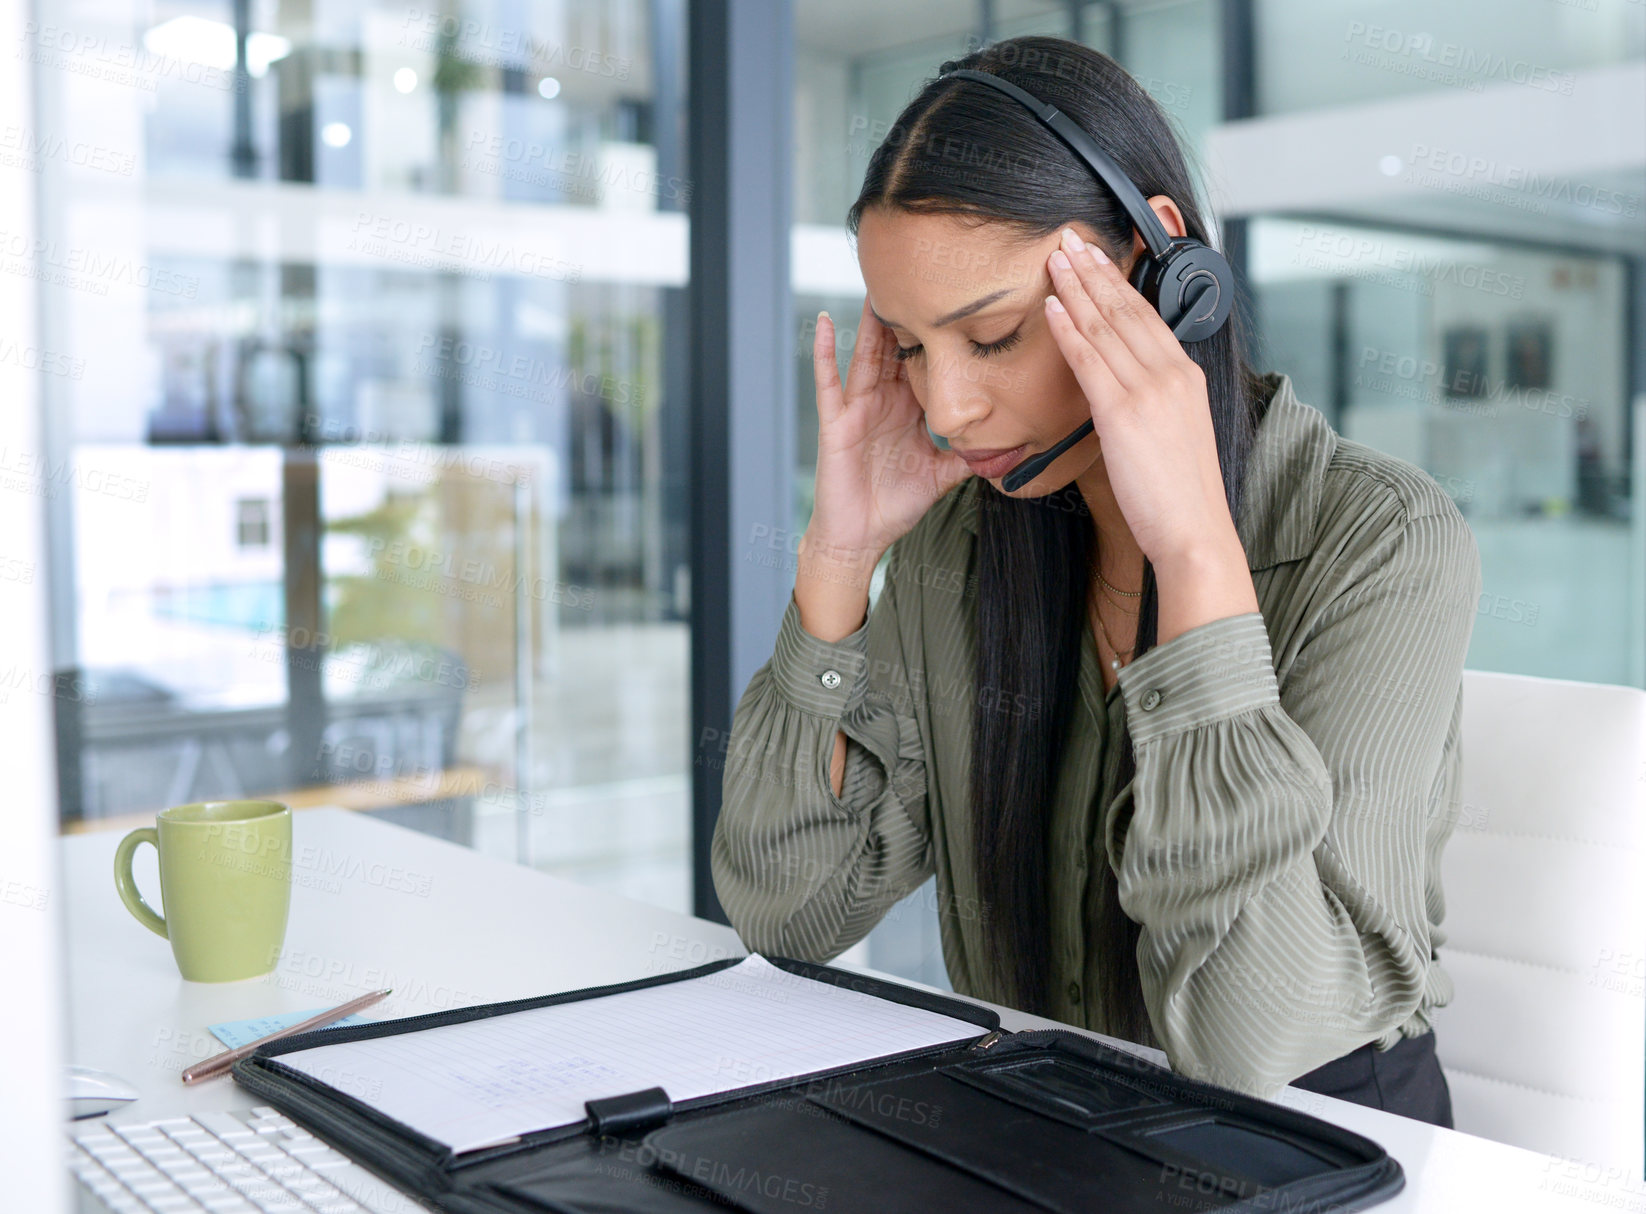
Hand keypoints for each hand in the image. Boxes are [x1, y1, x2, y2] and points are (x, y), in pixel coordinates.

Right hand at [808, 297, 973, 557]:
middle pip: (895, 349)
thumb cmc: (894, 506)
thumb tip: (1010, 447)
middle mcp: (883, 402)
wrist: (859, 537)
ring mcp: (857, 408)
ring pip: (866, 355)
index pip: (925, 364)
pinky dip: (825, 351)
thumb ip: (969, 457)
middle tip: (919, 274)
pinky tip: (828, 322)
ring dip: (871, 322)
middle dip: (906, 314)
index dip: (939, 335)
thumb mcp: (941, 475)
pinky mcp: (835, 422)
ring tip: (879, 284)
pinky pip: (829, 381)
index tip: (957, 302)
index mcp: (908, 410)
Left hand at [1041, 227, 1237, 568]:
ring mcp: (1149, 389)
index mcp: (1186, 376)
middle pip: (1126, 309)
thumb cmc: (1179, 495)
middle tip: (1070, 239)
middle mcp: (1172, 373)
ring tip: (1055, 259)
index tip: (1098, 257)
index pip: (1147, 316)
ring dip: (1076, 287)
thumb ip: (1151, 403)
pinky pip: (1089, 359)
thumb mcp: (1174, 434)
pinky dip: (1068, 328)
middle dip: (1095, 270)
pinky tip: (1051, 306)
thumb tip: (1119, 390)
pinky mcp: (1123, 411)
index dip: (1119, 282)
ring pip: (1105, 325)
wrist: (1193, 531)